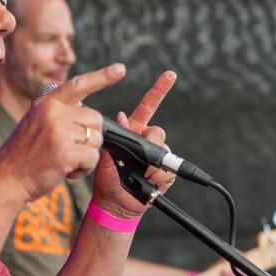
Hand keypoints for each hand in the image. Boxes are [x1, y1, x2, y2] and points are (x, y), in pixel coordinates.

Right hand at [0, 63, 127, 201]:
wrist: (5, 179)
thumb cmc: (23, 155)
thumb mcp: (35, 123)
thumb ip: (59, 113)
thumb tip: (87, 111)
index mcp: (47, 102)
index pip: (79, 84)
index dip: (103, 77)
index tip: (120, 69)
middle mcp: (53, 112)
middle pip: (96, 119)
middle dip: (90, 137)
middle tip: (70, 150)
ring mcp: (59, 131)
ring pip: (96, 140)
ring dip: (86, 155)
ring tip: (64, 161)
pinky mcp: (66, 151)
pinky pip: (93, 158)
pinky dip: (84, 169)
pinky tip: (66, 171)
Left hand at [91, 70, 177, 217]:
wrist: (114, 201)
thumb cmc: (106, 175)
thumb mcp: (105, 153)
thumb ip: (114, 135)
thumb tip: (122, 116)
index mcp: (133, 130)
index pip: (148, 107)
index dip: (158, 90)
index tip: (170, 75)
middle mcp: (147, 140)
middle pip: (158, 131)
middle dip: (151, 140)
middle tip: (140, 154)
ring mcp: (157, 156)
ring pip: (164, 149)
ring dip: (153, 162)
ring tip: (138, 173)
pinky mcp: (165, 173)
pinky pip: (168, 169)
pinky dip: (158, 176)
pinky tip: (147, 181)